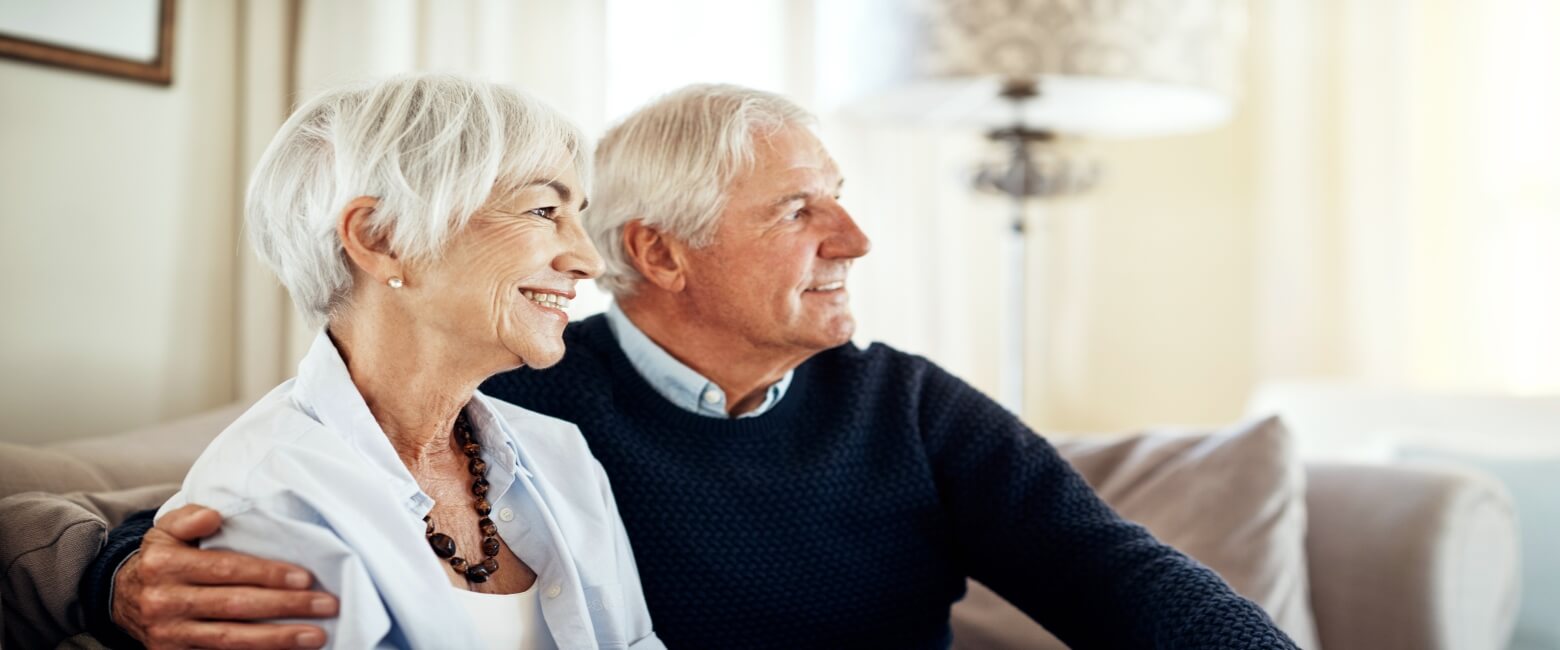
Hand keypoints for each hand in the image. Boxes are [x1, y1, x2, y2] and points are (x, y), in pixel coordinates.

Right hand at [112, 504, 338, 648]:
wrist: (117, 598)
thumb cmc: (158, 560)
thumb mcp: (164, 531)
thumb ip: (188, 518)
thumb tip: (213, 515)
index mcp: (165, 565)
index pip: (226, 569)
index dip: (267, 574)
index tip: (305, 578)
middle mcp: (165, 602)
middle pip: (235, 606)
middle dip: (285, 606)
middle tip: (326, 605)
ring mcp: (169, 634)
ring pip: (230, 639)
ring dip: (278, 639)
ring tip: (315, 635)